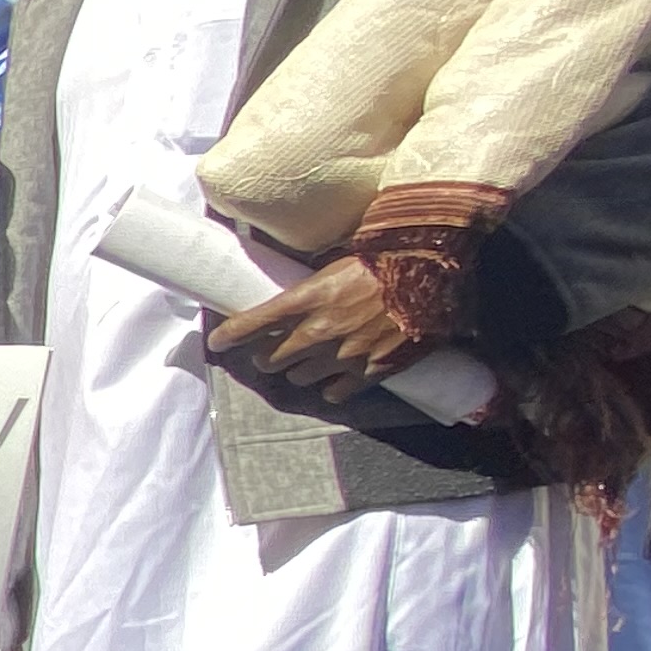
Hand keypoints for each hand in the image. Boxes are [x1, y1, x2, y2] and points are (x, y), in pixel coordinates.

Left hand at [206, 259, 423, 402]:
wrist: (432, 272)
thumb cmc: (384, 258)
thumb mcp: (335, 264)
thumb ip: (308, 286)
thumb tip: (288, 292)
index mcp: (307, 298)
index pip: (252, 323)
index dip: (229, 336)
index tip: (218, 342)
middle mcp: (318, 331)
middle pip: (269, 358)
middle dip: (265, 355)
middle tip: (269, 349)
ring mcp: (343, 355)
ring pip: (299, 377)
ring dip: (298, 370)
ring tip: (308, 360)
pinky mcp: (369, 372)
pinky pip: (335, 392)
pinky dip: (332, 387)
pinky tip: (336, 379)